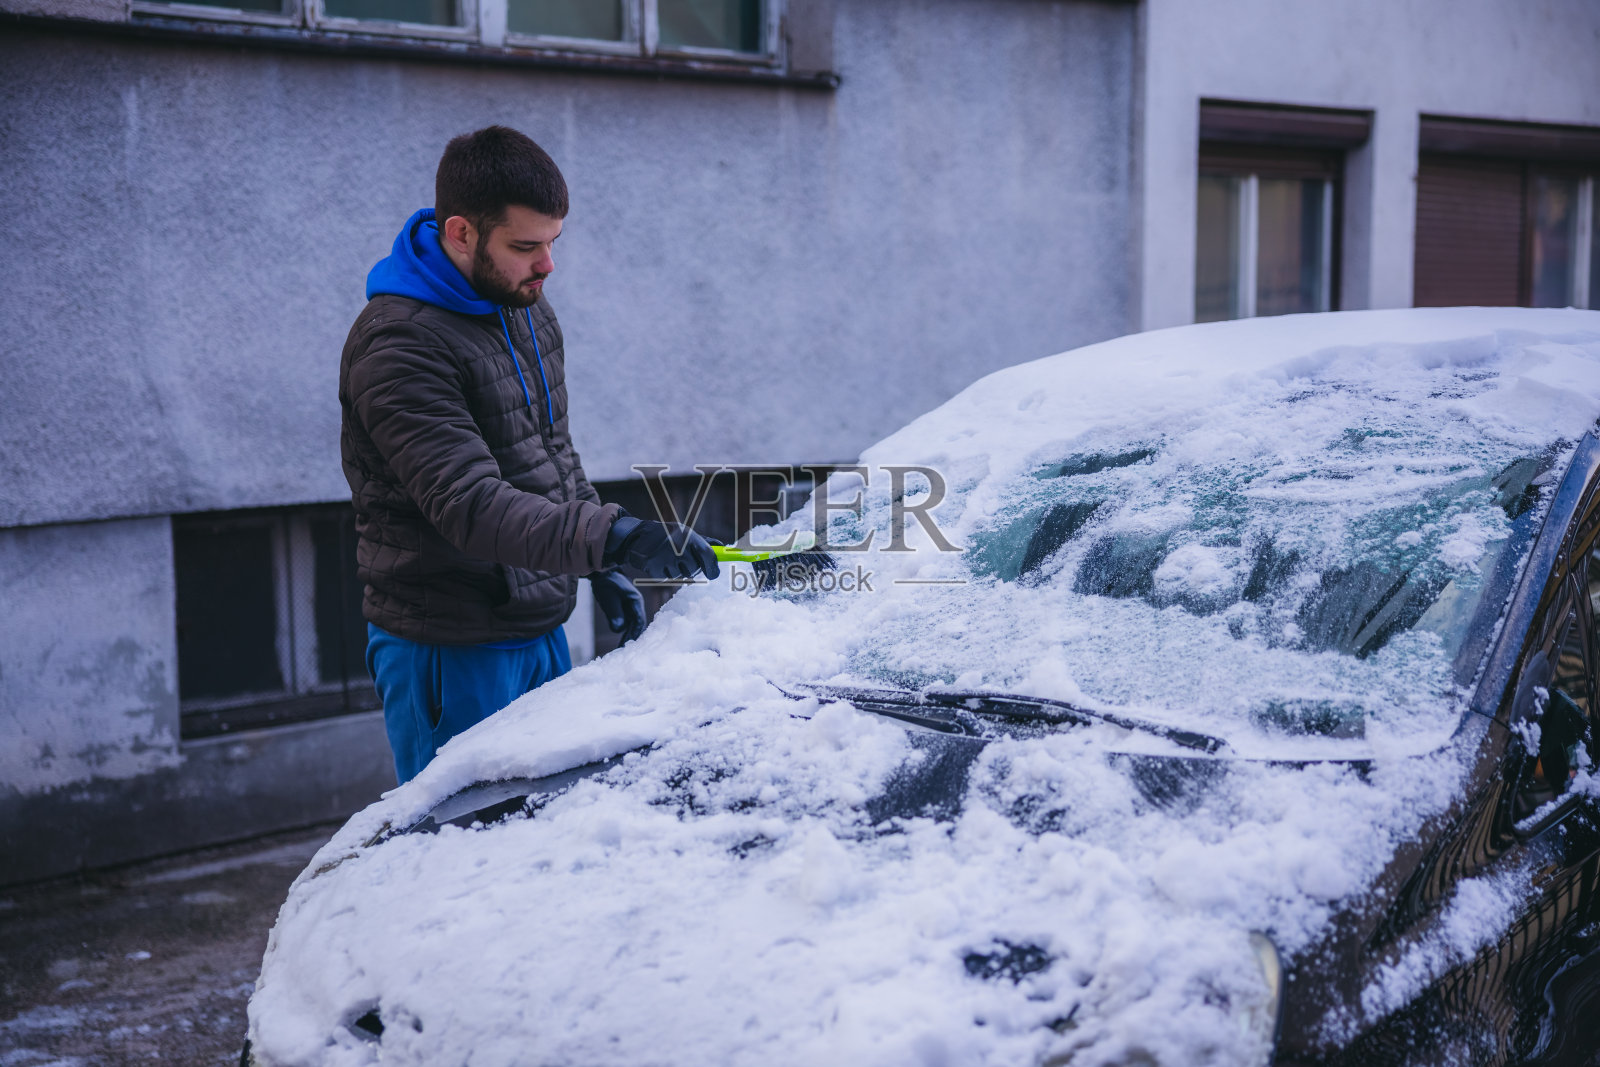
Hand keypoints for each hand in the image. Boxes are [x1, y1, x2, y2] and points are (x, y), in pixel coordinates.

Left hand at [589, 570, 646, 642]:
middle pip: (637, 625)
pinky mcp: (625, 610)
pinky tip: (620, 641)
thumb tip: (618, 629)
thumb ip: (614, 613)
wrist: (601, 574)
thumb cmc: (605, 584)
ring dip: (628, 636)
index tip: (630, 644)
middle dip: (632, 638)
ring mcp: (631, 608)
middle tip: (625, 651)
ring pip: (632, 625)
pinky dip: (624, 632)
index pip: (639, 620)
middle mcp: (636, 605)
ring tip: (621, 649)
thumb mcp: (608, 599)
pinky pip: (627, 623)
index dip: (635, 633)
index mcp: (636, 601)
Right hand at [603, 517, 720, 580]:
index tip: (713, 574)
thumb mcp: (683, 532)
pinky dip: (663, 575)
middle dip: (689, 569)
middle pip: (693, 569)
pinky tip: (657, 563)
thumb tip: (723, 547)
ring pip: (680, 576)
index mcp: (687, 535)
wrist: (636, 535)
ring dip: (675, 572)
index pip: (707, 554)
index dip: (712, 566)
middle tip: (680, 561)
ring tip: (666, 558)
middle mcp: (677, 545)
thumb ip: (702, 541)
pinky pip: (666, 579)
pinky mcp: (653, 565)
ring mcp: (664, 556)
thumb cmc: (665, 535)